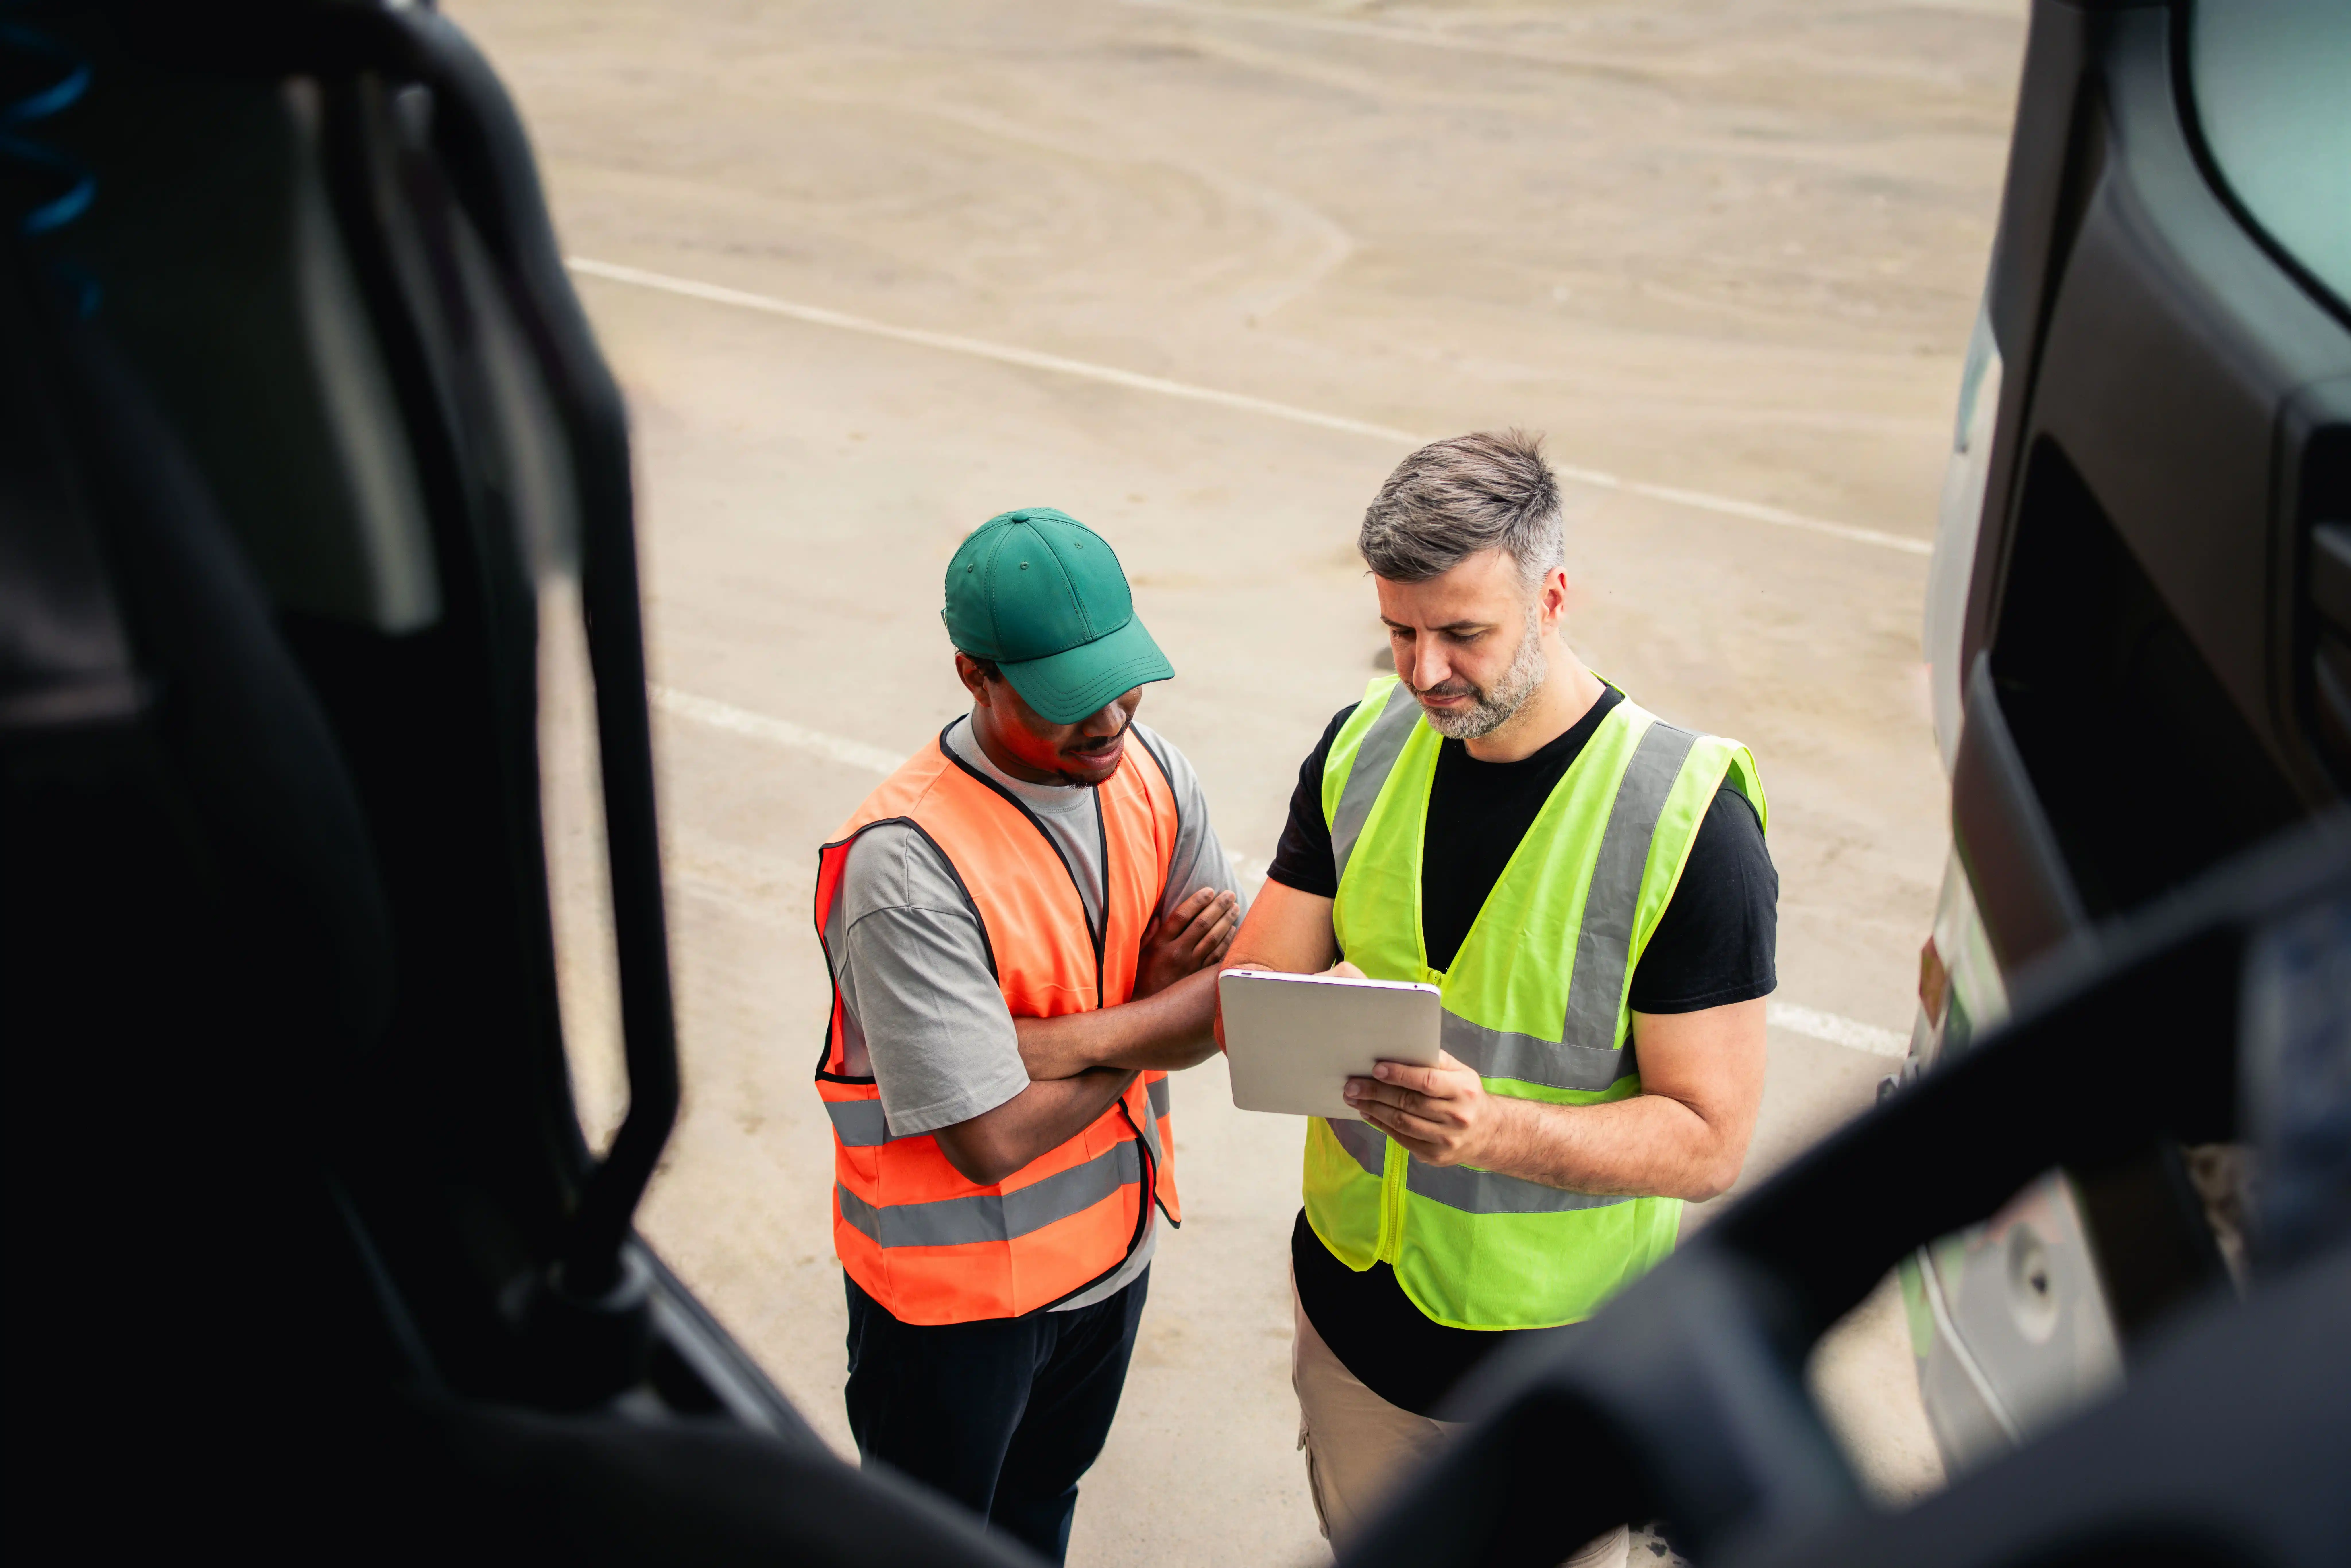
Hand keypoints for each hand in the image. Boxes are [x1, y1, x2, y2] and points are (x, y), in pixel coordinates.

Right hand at [1134, 887, 1239, 998]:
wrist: (1146, 1008)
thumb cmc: (1141, 977)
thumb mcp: (1139, 952)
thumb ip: (1149, 933)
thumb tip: (1159, 914)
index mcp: (1160, 943)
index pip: (1182, 916)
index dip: (1197, 901)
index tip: (1209, 890)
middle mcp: (1177, 953)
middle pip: (1202, 925)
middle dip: (1218, 907)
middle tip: (1230, 894)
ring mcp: (1190, 966)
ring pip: (1213, 939)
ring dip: (1226, 921)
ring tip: (1235, 908)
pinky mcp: (1198, 977)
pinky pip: (1217, 956)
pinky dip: (1228, 942)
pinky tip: (1234, 931)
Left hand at [1344, 1050, 1508, 1167]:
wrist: (1487, 1133)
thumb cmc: (1466, 1095)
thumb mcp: (1461, 1073)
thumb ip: (1436, 1060)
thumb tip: (1401, 1050)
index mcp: (1464, 1090)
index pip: (1426, 1081)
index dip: (1399, 1075)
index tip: (1375, 1069)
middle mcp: (1457, 1117)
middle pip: (1409, 1103)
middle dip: (1376, 1093)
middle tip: (1351, 1085)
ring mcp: (1446, 1139)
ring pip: (1401, 1123)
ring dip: (1373, 1109)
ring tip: (1354, 1098)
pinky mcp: (1435, 1155)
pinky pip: (1401, 1138)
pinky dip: (1381, 1125)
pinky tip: (1368, 1113)